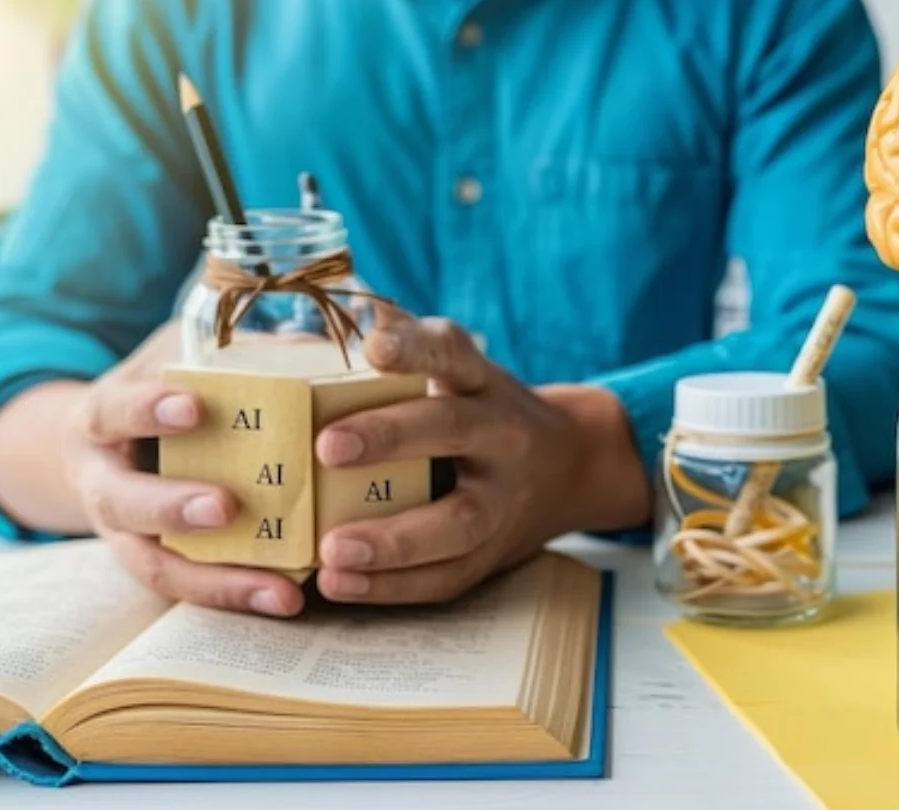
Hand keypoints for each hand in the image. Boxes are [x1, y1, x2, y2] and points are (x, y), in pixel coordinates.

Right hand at [62, 323, 305, 617]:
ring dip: (219, 581)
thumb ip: (229, 348)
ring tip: (281, 591)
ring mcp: (124, 535)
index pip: (114, 411)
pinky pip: (193, 589)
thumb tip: (318, 337)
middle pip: (122, 503)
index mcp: (100, 419)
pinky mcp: (158, 566)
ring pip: (157, 567)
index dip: (146, 409)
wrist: (110, 444)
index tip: (193, 405)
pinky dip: (238, 595)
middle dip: (172, 507)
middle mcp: (100, 484)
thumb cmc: (163, 385)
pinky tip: (290, 597)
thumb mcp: (180, 354)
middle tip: (225, 507)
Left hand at [312, 309, 650, 604]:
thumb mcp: (461, 369)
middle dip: (393, 437)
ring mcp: (502, 500)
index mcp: (481, 384)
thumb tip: (329, 312)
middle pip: (453, 430)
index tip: (373, 345)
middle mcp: (500, 435)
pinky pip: (447, 576)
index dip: (415, 348)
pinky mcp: (492, 553)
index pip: (451, 355)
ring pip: (457, 522)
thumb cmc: (483, 411)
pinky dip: (392, 586)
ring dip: (394, 540)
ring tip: (332, 551)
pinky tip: (340, 584)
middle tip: (329, 446)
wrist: (570, 468)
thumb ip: (404, 343)